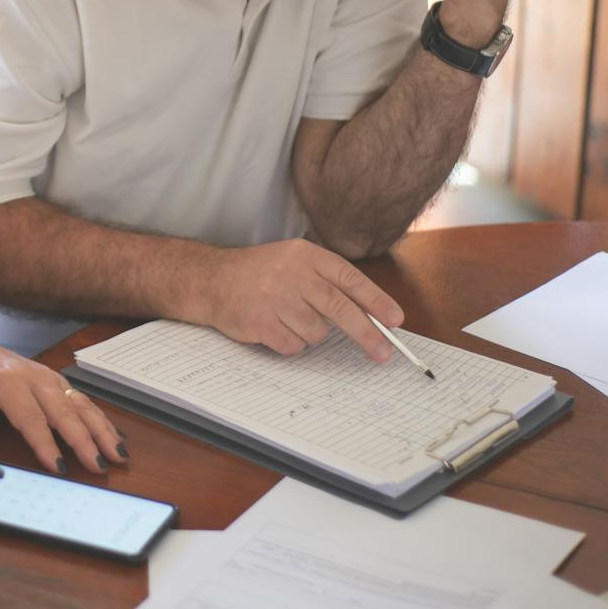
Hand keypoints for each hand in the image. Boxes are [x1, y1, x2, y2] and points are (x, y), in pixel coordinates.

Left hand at [0, 327, 126, 475]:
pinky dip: (100, 419)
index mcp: (7, 382)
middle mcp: (34, 377)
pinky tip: (113, 436)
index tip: (60, 467)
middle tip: (101, 465)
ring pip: (80, 404)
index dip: (46, 444)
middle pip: (64, 411)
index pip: (31, 418)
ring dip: (101, 429)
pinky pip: (82, 400)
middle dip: (85, 440)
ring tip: (118, 453)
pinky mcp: (56, 380)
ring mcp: (49, 377)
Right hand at [188, 238, 404, 360]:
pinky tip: (275, 326)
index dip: (376, 300)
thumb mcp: (294, 261)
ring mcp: (275, 298)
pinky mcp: (262, 322)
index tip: (395, 320)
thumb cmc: (260, 273)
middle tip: (384, 353)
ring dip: (309, 333)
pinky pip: (294, 345)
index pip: (349, 279)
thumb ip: (327, 280)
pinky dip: (290, 342)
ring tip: (289, 317)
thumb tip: (370, 313)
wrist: (212, 280)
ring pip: (317, 333)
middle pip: (340, 308)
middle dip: (367, 334)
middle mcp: (292, 274)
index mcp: (306, 255)